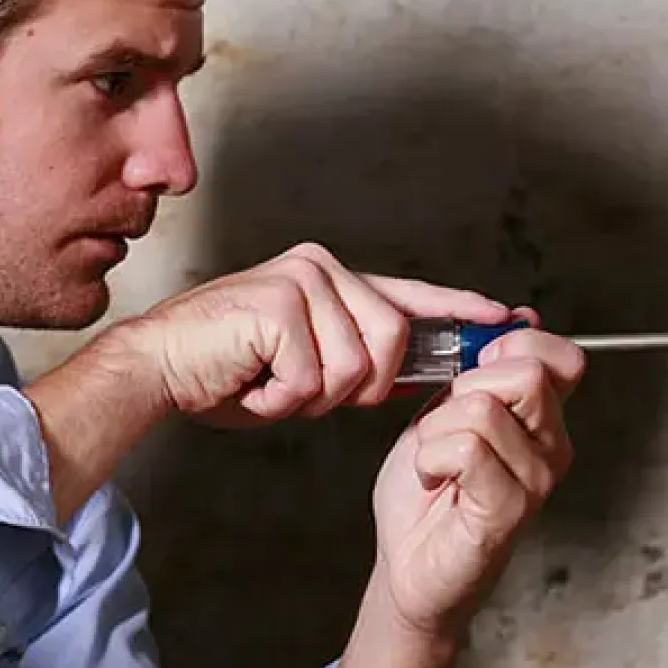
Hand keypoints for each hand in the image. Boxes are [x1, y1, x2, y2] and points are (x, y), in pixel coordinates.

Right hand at [109, 242, 512, 424]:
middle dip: (354, 388)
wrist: (159, 366)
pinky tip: (251, 380)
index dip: (460, 309)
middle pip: (392, 343)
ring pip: (357, 366)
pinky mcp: (281, 304)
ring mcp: (302, 281)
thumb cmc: (226, 371)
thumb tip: (414, 372)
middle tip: (296, 388)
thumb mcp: (309, 367)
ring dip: (312, 396)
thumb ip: (358, 361)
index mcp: (330, 279)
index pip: (410, 294)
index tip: (507, 317)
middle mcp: (322, 269)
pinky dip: (283, 398)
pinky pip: (315, 377)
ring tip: (270, 382)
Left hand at [369, 322, 584, 641]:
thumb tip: (517, 318)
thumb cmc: (428, 491)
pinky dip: (430, 458)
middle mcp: (552, 447)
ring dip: (437, 430)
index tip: (471, 372)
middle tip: (445, 425)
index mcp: (545, 418)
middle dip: (464, 387)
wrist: (409, 562)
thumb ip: (479, 368)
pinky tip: (433, 479)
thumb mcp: (449, 409)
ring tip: (434, 460)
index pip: (561, 356)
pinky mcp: (508, 510)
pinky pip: (466, 449)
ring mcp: (536, 480)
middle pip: (526, 373)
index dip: (509, 346)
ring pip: (483, 409)